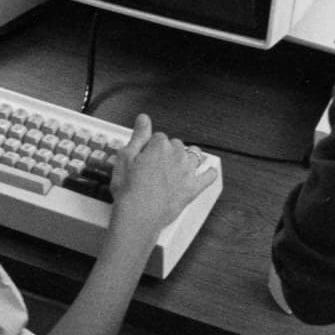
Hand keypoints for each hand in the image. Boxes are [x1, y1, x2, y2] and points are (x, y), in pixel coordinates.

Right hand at [108, 114, 220, 237]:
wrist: (138, 215)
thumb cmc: (129, 190)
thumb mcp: (125, 158)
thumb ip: (138, 136)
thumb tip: (144, 118)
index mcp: (159, 146)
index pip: (158, 137)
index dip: (151, 146)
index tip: (146, 155)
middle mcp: (177, 155)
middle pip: (176, 145)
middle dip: (168, 151)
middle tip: (157, 164)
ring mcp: (187, 172)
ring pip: (194, 155)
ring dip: (188, 157)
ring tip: (178, 165)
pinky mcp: (194, 188)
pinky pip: (209, 177)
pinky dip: (210, 173)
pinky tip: (208, 172)